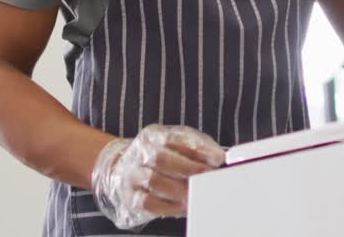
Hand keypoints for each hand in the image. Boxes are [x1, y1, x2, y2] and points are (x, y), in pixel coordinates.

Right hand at [90, 124, 225, 228]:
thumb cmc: (160, 156)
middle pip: (162, 158)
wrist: (123, 167)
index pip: (176, 139)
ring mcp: (133, 174)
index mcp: (154, 136)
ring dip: (180, 189)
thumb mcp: (176, 144)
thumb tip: (220, 157)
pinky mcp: (130, 196)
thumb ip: (198, 148)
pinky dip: (168, 206)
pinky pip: (148, 202)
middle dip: (190, 169)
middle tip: (208, 177)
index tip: (218, 158)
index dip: (198, 149)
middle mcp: (141, 153)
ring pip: (155, 181)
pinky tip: (182, 206)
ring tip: (198, 193)